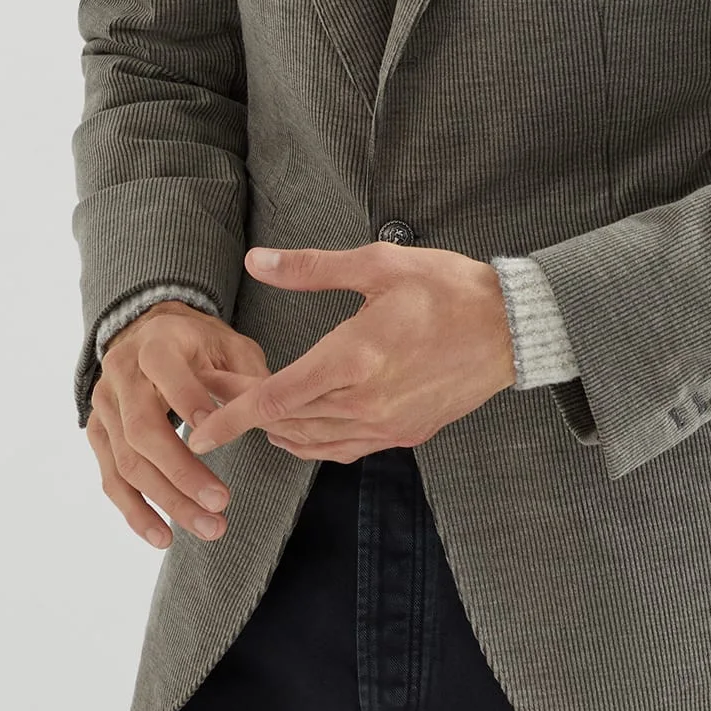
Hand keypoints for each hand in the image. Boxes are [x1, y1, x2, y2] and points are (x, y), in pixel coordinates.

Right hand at [85, 300, 271, 547]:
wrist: (150, 333)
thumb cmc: (199, 344)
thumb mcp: (229, 344)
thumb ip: (247, 377)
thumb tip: (266, 416)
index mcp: (155, 343)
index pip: (165, 372)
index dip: (188, 402)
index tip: (216, 433)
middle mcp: (121, 374)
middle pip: (141, 430)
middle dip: (182, 472)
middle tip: (222, 503)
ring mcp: (104, 406)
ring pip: (126, 463)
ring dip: (167, 502)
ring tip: (208, 527)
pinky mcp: (98, 433)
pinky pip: (111, 479)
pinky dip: (137, 512)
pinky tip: (164, 536)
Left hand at [183, 242, 516, 463]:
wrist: (512, 327)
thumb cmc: (448, 288)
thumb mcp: (379, 264)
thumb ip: (312, 267)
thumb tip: (259, 262)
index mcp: (355, 358)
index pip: (276, 398)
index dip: (232, 417)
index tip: (198, 431)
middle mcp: (367, 401)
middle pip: (288, 423)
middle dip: (246, 416)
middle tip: (216, 397)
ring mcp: (389, 424)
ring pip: (315, 441)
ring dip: (279, 431)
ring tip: (251, 413)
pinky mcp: (407, 433)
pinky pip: (346, 448)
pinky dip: (315, 444)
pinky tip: (302, 432)